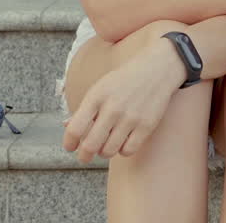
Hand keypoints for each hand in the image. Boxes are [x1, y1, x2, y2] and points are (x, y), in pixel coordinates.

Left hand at [62, 37, 187, 162]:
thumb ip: (84, 108)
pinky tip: (123, 142)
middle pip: (90, 146)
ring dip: (104, 152)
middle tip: (85, 156)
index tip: (70, 147)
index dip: (69, 143)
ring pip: (108, 151)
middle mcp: (112, 108)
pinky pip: (128, 151)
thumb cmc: (125, 79)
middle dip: (84, 155)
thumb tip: (67, 127)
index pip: (75, 129)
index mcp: (97, 96)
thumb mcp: (101, 87)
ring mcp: (130, 118)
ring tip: (106, 145)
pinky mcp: (146, 126)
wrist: (158, 69)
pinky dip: (122, 150)